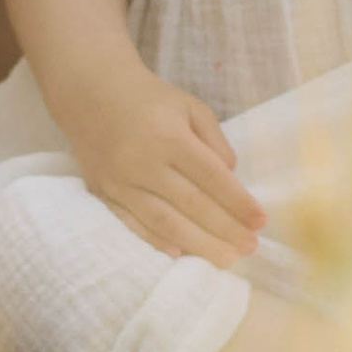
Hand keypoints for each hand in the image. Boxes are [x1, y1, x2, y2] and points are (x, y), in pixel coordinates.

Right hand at [64, 66, 264, 265]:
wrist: (90, 91)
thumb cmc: (150, 99)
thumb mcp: (190, 106)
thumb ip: (215, 142)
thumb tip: (231, 180)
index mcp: (169, 136)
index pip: (211, 177)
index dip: (238, 202)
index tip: (260, 222)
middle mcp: (143, 162)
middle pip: (190, 204)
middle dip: (224, 230)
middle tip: (250, 247)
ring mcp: (119, 181)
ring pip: (163, 221)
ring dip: (197, 244)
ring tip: (225, 259)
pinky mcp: (102, 192)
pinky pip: (132, 223)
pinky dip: (156, 241)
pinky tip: (180, 253)